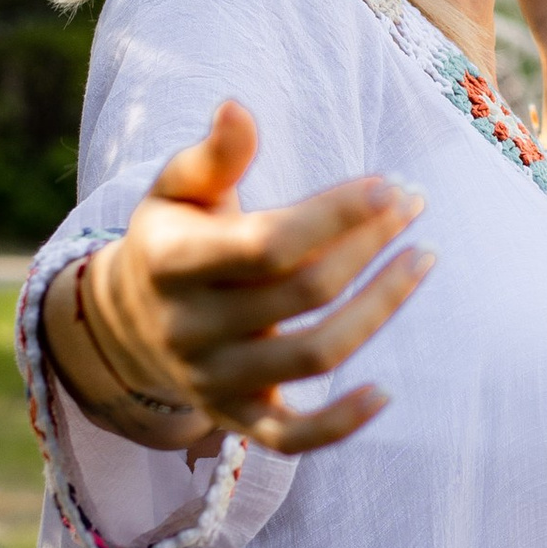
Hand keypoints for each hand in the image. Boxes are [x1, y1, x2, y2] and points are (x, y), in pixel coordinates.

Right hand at [54, 101, 432, 456]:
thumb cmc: (172, 237)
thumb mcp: (177, 190)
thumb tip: (237, 109)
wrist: (124, 323)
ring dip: (379, 308)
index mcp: (172, 262)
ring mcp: (212, 379)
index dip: (336, 214)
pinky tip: (387, 393)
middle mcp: (189, 327)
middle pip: (304, 291)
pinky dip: (340, 424)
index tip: (389, 185)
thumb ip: (212, 156)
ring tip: (422, 259)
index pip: (268, 243)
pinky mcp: (234, 417)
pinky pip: (291, 438)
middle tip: (412, 205)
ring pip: (313, 355)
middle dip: (369, 244)